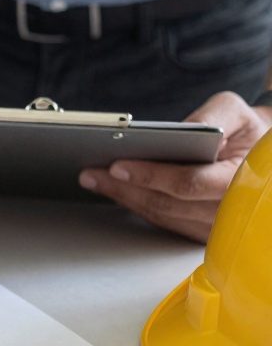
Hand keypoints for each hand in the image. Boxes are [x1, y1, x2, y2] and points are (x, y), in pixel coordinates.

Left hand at [79, 91, 271, 241]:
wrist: (262, 156)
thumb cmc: (246, 131)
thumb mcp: (235, 112)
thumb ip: (210, 117)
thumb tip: (178, 130)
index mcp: (241, 179)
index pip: (189, 183)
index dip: (151, 176)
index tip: (118, 166)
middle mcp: (229, 209)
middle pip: (167, 204)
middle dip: (125, 189)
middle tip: (91, 174)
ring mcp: (216, 226)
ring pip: (162, 216)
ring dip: (125, 200)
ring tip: (95, 181)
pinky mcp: (203, 233)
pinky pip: (165, 223)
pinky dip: (138, 207)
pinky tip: (116, 193)